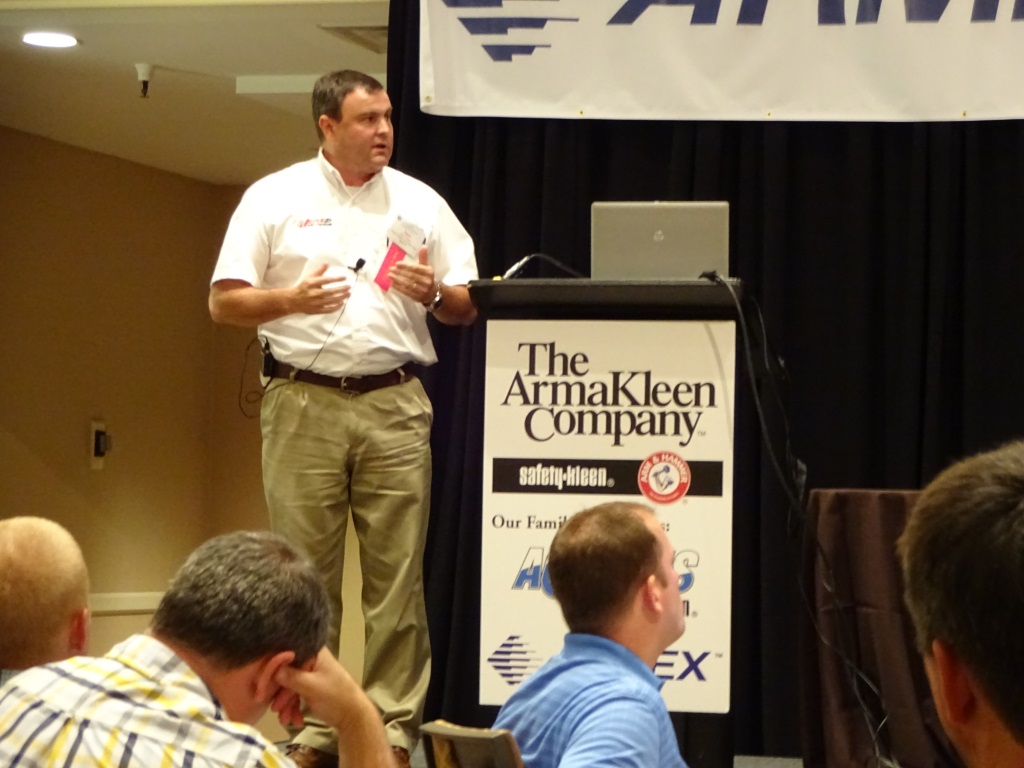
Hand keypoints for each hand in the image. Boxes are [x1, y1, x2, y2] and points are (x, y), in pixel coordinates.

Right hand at [274, 648, 392, 767]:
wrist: (353, 717)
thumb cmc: (336, 697)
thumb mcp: (311, 687)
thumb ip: (291, 677)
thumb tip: (273, 669)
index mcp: (314, 653)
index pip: (288, 655)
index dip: (274, 668)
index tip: (264, 684)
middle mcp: (311, 660)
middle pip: (287, 673)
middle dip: (281, 694)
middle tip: (275, 709)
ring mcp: (311, 674)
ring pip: (290, 687)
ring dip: (286, 704)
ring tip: (285, 720)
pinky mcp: (310, 688)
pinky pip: (296, 695)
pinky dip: (294, 708)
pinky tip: (295, 720)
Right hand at [290, 264, 350, 314]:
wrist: (293, 300)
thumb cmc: (303, 287)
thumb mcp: (309, 277)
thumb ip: (319, 271)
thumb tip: (326, 263)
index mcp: (312, 284)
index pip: (326, 280)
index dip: (336, 279)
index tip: (345, 278)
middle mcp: (314, 293)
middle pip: (330, 292)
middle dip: (341, 289)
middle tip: (349, 287)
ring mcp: (315, 303)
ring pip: (331, 301)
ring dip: (341, 297)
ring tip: (348, 294)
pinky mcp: (317, 310)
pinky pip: (329, 310)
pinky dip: (336, 307)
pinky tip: (342, 303)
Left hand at [389, 246, 436, 304]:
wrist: (432, 293)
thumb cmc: (427, 277)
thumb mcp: (427, 267)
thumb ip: (423, 257)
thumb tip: (423, 246)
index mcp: (429, 272)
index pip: (416, 268)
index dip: (406, 266)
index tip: (397, 263)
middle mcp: (426, 281)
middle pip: (411, 276)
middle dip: (400, 272)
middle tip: (391, 269)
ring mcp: (422, 290)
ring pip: (408, 284)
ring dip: (397, 279)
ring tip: (390, 275)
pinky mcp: (417, 297)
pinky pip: (406, 291)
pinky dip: (398, 287)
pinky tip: (392, 283)